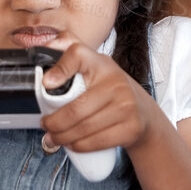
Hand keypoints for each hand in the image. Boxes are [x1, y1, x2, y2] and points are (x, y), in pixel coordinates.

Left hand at [39, 38, 160, 154]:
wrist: (144, 113)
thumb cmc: (112, 91)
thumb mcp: (97, 68)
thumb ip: (74, 56)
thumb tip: (48, 43)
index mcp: (102, 64)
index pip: (77, 55)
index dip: (61, 68)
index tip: (46, 83)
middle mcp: (116, 82)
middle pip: (75, 109)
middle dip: (54, 123)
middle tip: (45, 126)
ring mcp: (127, 106)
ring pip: (84, 128)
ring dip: (62, 138)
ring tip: (54, 138)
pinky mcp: (131, 127)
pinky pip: (97, 141)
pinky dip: (79, 146)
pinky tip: (72, 144)